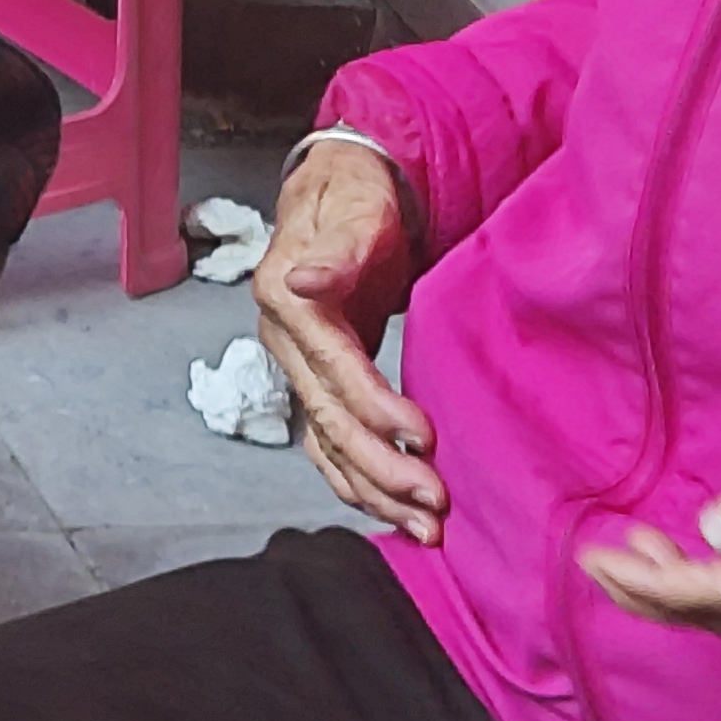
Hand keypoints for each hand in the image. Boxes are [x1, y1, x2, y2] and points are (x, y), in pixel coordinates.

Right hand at [253, 140, 440, 540]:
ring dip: (374, 491)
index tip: (424, 436)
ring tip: (424, 528)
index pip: (333, 369)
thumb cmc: (356, 198)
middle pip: (328, 419)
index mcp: (288, 302)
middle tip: (435, 503)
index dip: (376, 407)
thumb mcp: (353, 209)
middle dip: (381, 467)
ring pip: (327, 444)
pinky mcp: (319, 382)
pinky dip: (358, 484)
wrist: (345, 192)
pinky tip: (391, 514)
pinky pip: (329, 445)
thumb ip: (334, 250)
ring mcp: (299, 368)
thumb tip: (300, 280)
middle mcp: (285, 342)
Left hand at [581, 470, 720, 642]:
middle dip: (640, 588)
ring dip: (671, 574)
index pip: (692, 594)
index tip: (590, 558)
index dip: (638, 579)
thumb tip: (712, 530)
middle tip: (591, 562)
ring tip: (638, 540)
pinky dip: (707, 577)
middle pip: (697, 611)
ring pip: (718, 606)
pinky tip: (701, 549)